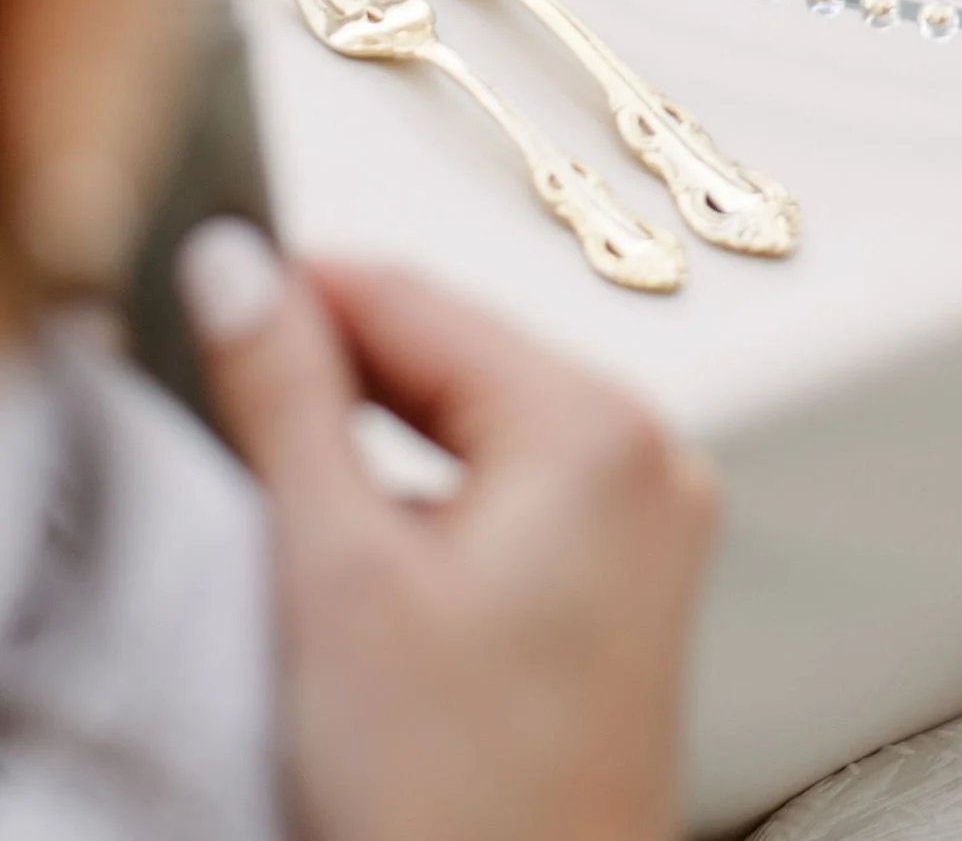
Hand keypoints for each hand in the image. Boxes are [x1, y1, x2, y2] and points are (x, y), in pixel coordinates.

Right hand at [181, 219, 715, 840]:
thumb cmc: (456, 805)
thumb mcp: (336, 576)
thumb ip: (284, 399)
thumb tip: (240, 271)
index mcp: (600, 431)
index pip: (422, 300)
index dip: (303, 288)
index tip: (213, 287)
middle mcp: (651, 465)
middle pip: (461, 362)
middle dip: (341, 371)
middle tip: (226, 380)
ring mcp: (649, 536)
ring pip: (483, 431)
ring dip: (382, 438)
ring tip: (283, 470)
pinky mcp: (626, 601)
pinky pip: (516, 500)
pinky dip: (432, 502)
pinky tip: (361, 546)